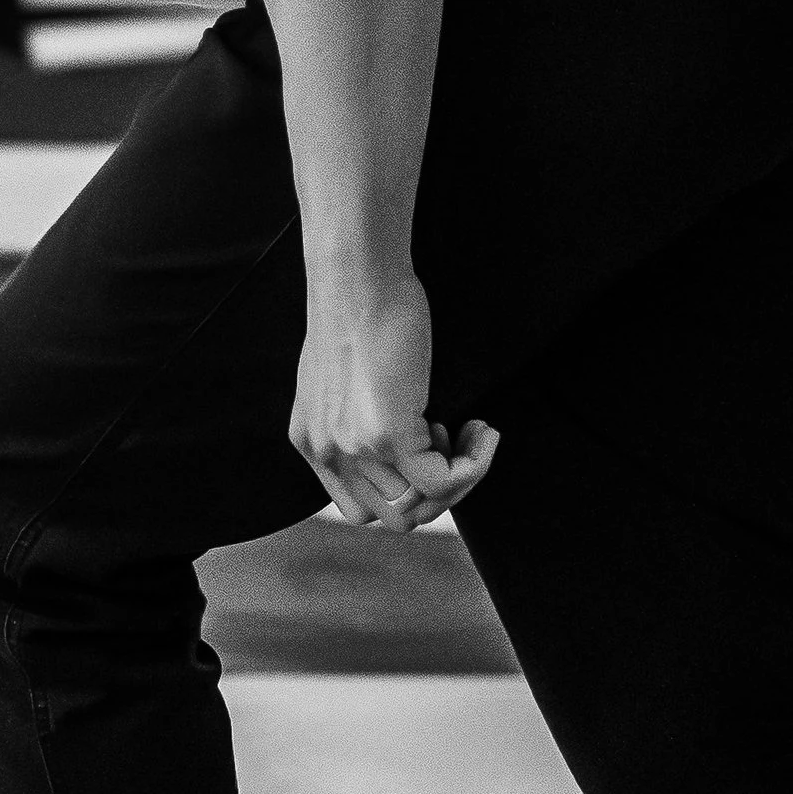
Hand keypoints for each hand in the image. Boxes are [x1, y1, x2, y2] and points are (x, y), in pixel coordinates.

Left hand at [288, 273, 494, 532]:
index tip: (430, 449)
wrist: (359, 278)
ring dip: (459, 477)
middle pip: (394, 516)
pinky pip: (442, 482)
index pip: (360, 508)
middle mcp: (327, 453)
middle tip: (457, 445)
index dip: (405, 491)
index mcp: (311, 443)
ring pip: (420, 507)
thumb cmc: (361, 310)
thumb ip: (357, 420)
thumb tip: (410, 448)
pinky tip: (481, 430)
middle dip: (437, 492)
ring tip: (470, 432)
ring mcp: (354, 448)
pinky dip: (474, 464)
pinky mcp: (388, 434)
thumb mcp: (345, 379)